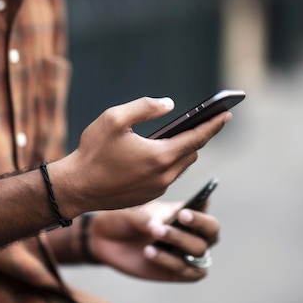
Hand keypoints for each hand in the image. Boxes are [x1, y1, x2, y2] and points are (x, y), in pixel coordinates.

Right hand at [49, 97, 230, 215]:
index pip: (197, 138)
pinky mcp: (147, 197)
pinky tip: (155, 154)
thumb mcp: (115, 118)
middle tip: (200, 121)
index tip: (227, 114)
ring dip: (181, 151)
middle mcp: (164, 175)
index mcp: (160, 156)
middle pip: (191, 152)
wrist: (75, 188)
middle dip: (196, 136)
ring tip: (176, 136)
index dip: (213, 125)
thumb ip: (145, 107)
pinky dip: (167, 163)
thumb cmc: (92, 151)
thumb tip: (169, 105)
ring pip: (179, 166)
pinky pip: (166, 177)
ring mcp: (156, 189)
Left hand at [88, 202, 219, 281]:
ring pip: (200, 252)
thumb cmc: (126, 218)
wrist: (105, 237)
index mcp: (186, 213)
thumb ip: (150, 219)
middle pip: (212, 233)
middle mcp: (191, 234)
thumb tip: (159, 228)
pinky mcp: (174, 272)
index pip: (206, 211)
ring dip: (181, 241)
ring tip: (155, 232)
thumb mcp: (136, 213)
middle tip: (181, 217)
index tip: (187, 210)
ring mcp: (184, 254)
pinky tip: (149, 251)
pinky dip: (170, 261)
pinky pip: (186, 271)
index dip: (202, 212)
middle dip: (199, 225)